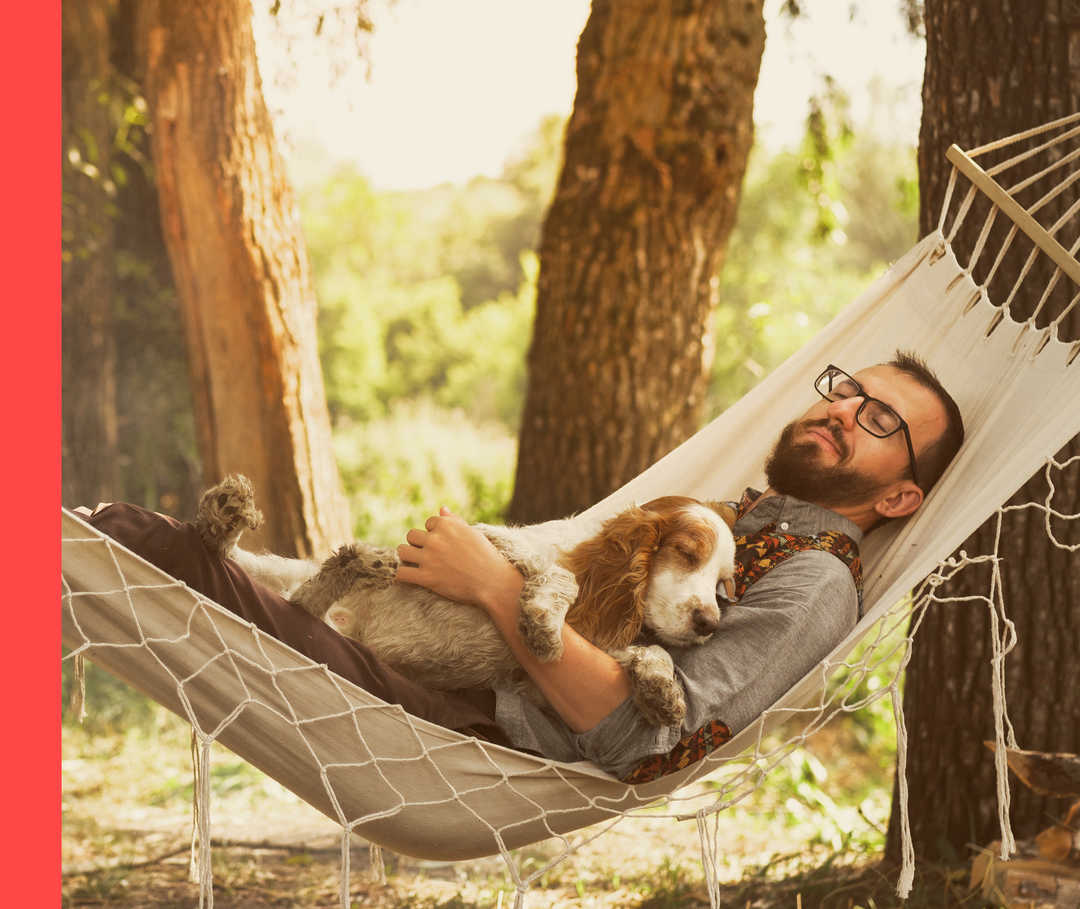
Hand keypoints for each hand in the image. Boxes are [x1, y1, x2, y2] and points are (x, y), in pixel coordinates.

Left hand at [395, 507, 523, 611]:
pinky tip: (408, 577)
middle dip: (418, 544)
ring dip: (407, 557)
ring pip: (402, 551)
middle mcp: (435, 539)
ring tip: (416, 563)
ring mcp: (429, 558)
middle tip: (428, 555)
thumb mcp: (472, 533)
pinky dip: (401, 575)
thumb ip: (454, 521)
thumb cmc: (486, 557)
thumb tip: (441, 509)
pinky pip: (401, 573)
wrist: (494, 582)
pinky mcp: (426, 577)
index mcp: (447, 525)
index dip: (434, 534)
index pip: (428, 523)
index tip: (443, 544)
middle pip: (411, 535)